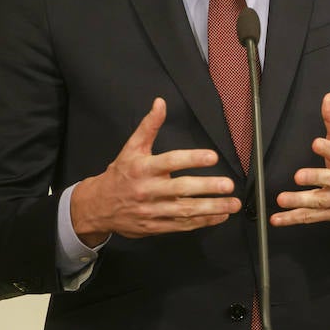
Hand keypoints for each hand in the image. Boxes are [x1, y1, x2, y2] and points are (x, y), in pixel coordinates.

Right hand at [70, 98, 238, 244]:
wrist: (97, 206)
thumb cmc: (120, 174)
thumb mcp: (131, 148)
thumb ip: (149, 126)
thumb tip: (160, 103)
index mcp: (143, 168)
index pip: (170, 161)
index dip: (192, 159)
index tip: (212, 157)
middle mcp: (148, 190)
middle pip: (180, 189)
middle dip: (207, 187)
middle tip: (228, 185)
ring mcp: (152, 210)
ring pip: (184, 210)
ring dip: (211, 208)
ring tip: (232, 203)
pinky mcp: (155, 226)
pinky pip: (182, 225)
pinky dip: (203, 221)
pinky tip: (220, 215)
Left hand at [275, 92, 329, 226]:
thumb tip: (329, 97)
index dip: (329, 149)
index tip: (316, 143)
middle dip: (315, 178)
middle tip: (299, 176)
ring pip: (319, 201)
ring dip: (300, 201)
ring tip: (282, 199)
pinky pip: (310, 217)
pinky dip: (293, 218)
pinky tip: (277, 219)